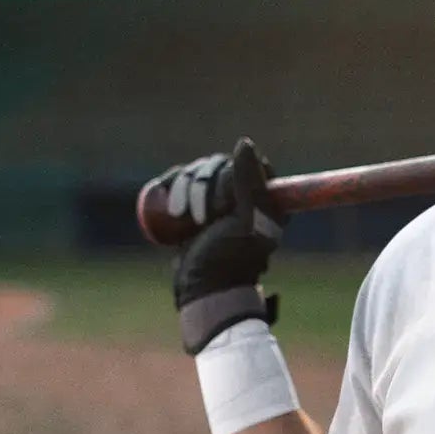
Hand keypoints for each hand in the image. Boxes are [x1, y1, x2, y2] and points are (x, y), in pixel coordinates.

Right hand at [161, 139, 289, 352]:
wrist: (205, 291)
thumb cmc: (230, 259)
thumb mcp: (246, 220)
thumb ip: (249, 183)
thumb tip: (243, 142)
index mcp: (265, 198)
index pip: (243, 163)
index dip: (225, 176)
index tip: (222, 203)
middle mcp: (243, 197)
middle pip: (215, 166)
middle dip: (199, 186)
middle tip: (200, 218)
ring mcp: (216, 203)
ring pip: (195, 174)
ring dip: (183, 190)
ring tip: (182, 217)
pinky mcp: (192, 209)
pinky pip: (178, 183)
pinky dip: (170, 187)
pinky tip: (169, 205)